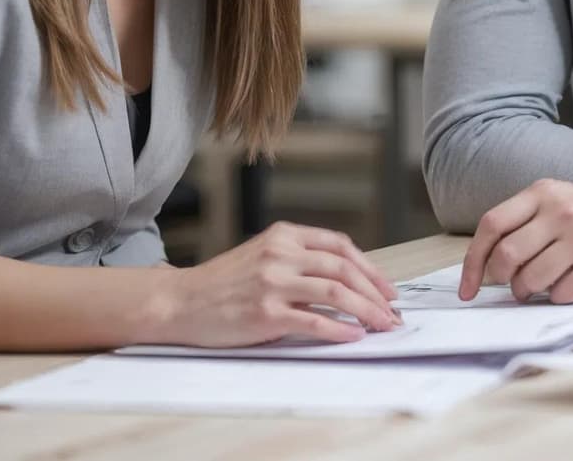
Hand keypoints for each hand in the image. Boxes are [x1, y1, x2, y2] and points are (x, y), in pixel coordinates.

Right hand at [160, 222, 401, 346]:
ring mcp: (273, 282)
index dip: (369, 268)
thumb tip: (345, 284)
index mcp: (283, 235)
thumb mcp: (262, 256)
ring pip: (336, 293)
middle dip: (375, 293)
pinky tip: (354, 336)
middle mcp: (280, 254)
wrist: (180, 302)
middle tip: (392, 313)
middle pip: (344, 269)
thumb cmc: (222, 284)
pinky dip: (340, 329)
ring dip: (366, 311)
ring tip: (382, 326)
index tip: (387, 289)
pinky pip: (315, 320)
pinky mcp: (266, 313)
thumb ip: (298, 261)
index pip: (339, 246)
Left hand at [459, 180, 572, 304]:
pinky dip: (557, 298)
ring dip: (527, 292)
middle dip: (500, 280)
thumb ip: (524, 223)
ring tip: (536, 288)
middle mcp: (561, 211)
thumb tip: (486, 264)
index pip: (492, 224)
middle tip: (510, 286)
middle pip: (507, 255)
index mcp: (543, 192)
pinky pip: (562, 294)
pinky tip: (567, 287)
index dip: (473, 260)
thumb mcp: (558, 202)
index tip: (468, 287)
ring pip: (532, 279)